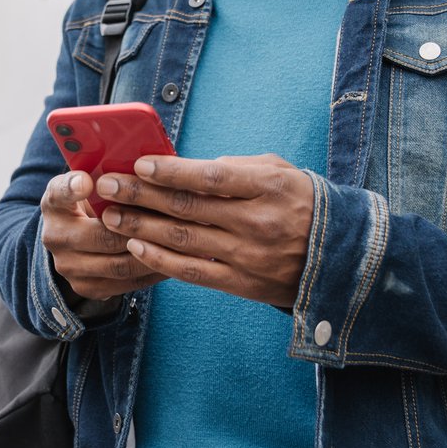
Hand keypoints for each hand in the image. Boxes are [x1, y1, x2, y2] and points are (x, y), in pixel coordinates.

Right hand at [40, 170, 162, 303]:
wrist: (75, 240)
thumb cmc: (94, 202)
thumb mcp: (93, 182)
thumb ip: (110, 175)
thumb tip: (148, 164)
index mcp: (55, 203)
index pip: (60, 193)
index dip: (73, 188)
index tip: (88, 181)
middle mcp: (55, 237)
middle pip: (100, 235)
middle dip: (138, 228)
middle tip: (170, 219)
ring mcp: (69, 266)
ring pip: (118, 264)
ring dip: (152, 253)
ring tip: (178, 242)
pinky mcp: (86, 288)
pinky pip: (127, 283)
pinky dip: (152, 271)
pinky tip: (173, 259)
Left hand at [97, 154, 313, 308]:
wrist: (339, 258)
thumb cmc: (302, 204)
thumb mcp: (279, 173)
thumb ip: (235, 167)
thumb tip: (186, 168)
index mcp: (268, 188)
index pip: (210, 177)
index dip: (170, 170)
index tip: (138, 163)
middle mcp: (257, 222)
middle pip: (187, 207)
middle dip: (140, 195)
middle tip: (107, 185)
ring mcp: (248, 256)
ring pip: (183, 240)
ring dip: (140, 227)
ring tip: (111, 216)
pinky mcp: (242, 284)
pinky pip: (193, 272)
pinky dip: (161, 260)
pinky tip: (136, 247)